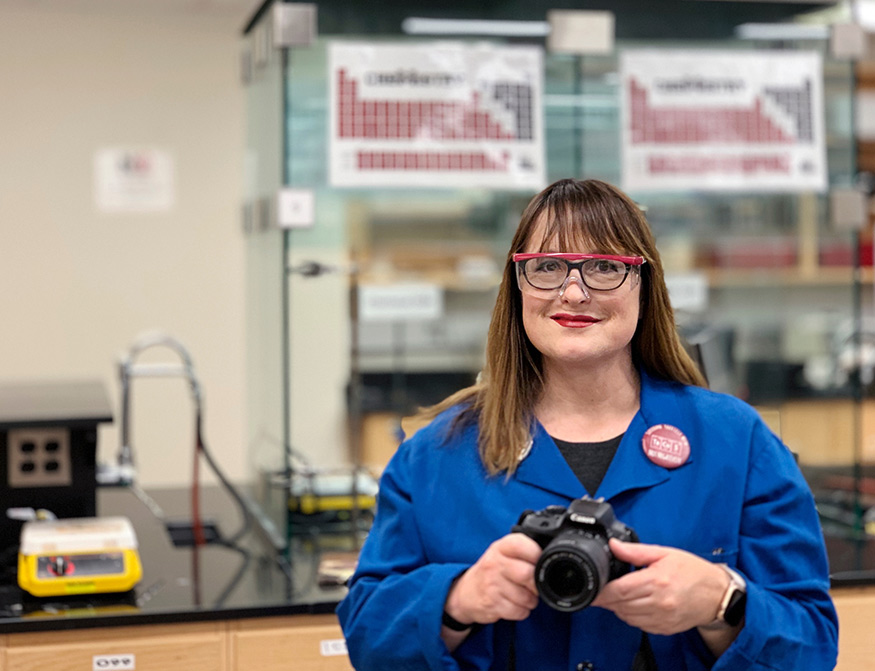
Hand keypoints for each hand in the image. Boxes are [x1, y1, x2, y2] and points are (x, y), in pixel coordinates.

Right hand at [444, 533, 540, 625]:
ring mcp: (492, 584)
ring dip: (531, 600)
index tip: (537, 562)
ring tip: (523, 596)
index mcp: (500, 547)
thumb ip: (522, 550)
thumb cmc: (491, 571)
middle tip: (533, 585)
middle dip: (536, 584)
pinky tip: (515, 604)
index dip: (536, 554)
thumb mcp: (502, 553)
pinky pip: (519, 611)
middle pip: (527, 574)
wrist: (466, 593)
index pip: (521, 544)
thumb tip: (548, 556)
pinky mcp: (492, 604)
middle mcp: (494, 564)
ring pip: (526, 597)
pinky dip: (522, 611)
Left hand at [591, 539, 728, 634]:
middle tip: (603, 591)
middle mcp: (659, 602)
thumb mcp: (665, 553)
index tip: (593, 589)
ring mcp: (662, 618)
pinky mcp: (665, 628)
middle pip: (621, 605)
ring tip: (620, 596)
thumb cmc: (694, 572)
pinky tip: (633, 606)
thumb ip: (636, 551)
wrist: (718, 595)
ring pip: (628, 617)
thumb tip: (614, 546)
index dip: (602, 592)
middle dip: (607, 599)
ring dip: (618, 608)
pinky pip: (639, 625)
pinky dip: (631, 617)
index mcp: (657, 581)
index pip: (620, 590)